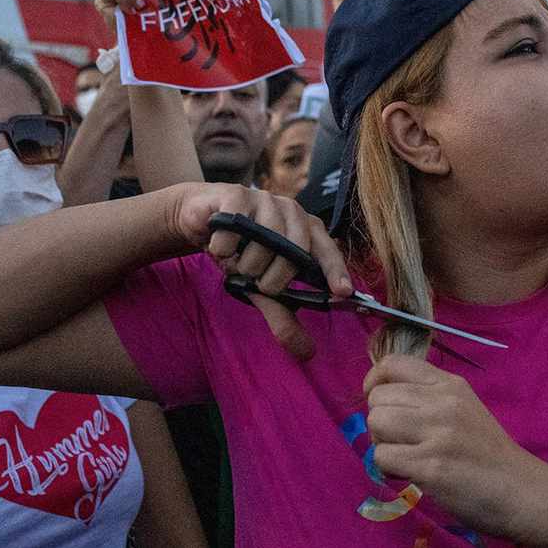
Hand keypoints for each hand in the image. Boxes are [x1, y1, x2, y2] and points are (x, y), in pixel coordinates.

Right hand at [169, 182, 350, 359]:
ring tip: (237, 260)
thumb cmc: (242, 250)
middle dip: (272, 278)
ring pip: (262, 245)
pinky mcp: (237, 194)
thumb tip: (307, 353)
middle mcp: (291, 211)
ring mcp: (266, 199)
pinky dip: (224, 247)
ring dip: (244, 264)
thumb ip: (284, 316)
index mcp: (307, 230)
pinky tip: (221, 244)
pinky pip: (234, 231)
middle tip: (257, 279)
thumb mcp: (263, 288)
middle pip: (292, 254)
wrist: (204, 219)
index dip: (336, 272)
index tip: (343, 293)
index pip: (328, 251)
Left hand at [363, 355, 532, 535]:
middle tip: (401, 442)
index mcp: (450, 385)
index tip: (381, 403)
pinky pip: (383, 457)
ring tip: (405, 457)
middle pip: (378, 398)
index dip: (374, 382)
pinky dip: (389, 469)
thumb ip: (428, 398)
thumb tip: (380, 397)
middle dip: (380, 422)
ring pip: (377, 423)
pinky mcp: (432, 466)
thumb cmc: (487, 453)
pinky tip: (410, 474)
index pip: (393, 363)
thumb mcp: (464, 408)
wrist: (520, 490)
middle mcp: (443, 402)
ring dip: (383, 444)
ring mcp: (438, 433)